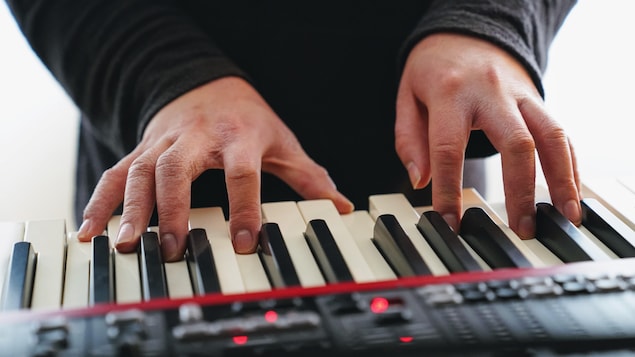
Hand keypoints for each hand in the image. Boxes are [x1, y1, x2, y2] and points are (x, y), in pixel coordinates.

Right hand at [77, 76, 352, 260]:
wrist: (208, 84)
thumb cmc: (249, 118)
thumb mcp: (282, 142)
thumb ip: (308, 176)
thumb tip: (341, 205)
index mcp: (237, 136)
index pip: (242, 173)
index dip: (245, 207)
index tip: (244, 242)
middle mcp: (196, 138)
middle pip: (178, 168)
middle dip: (174, 209)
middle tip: (175, 248)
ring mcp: (164, 142)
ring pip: (140, 171)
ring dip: (131, 209)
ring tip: (127, 245)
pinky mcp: (142, 149)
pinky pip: (116, 174)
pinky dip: (100, 202)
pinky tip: (90, 231)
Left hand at [395, 33, 580, 237]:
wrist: (465, 32)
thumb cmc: (433, 69)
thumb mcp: (406, 96)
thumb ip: (409, 139)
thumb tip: (420, 180)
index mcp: (450, 93)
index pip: (448, 149)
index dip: (448, 190)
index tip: (449, 223)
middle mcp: (490, 92)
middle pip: (516, 143)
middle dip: (521, 191)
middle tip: (521, 229)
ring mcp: (519, 94)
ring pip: (551, 135)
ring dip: (562, 179)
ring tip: (565, 216)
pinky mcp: (536, 99)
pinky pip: (560, 131)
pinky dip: (569, 163)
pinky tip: (569, 191)